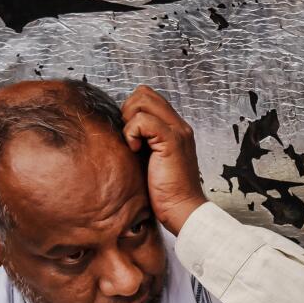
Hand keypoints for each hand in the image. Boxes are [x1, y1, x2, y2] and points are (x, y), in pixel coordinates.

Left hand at [122, 85, 206, 233]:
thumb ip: (144, 140)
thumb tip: (122, 127)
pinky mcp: (171, 140)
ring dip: (129, 121)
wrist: (181, 209)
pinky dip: (131, 133)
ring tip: (134, 143)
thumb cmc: (166, 191)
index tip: (131, 135)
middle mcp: (179, 126)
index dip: (132, 110)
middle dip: (128, 111)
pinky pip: (141, 120)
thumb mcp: (152, 159)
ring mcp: (177, 131)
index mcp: (176, 128)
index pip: (149, 98)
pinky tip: (135, 150)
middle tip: (130, 137)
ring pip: (142, 101)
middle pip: (144, 93)